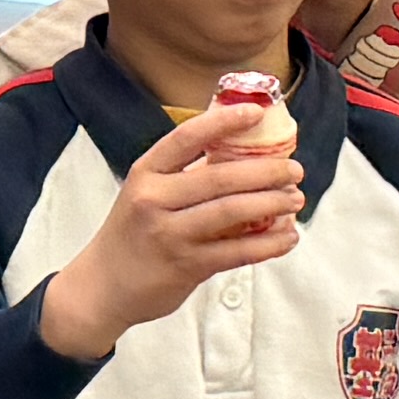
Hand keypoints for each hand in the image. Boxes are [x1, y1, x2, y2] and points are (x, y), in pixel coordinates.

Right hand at [36, 105, 302, 358]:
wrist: (103, 286)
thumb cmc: (133, 233)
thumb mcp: (145, 194)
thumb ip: (184, 176)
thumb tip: (244, 156)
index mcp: (146, 173)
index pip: (186, 138)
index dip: (223, 121)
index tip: (255, 112)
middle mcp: (154, 200)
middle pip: (220, 177)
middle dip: (266, 171)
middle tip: (294, 169)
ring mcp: (169, 234)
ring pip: (232, 212)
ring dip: (272, 203)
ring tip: (295, 199)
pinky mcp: (186, 266)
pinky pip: (237, 251)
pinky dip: (269, 244)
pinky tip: (287, 237)